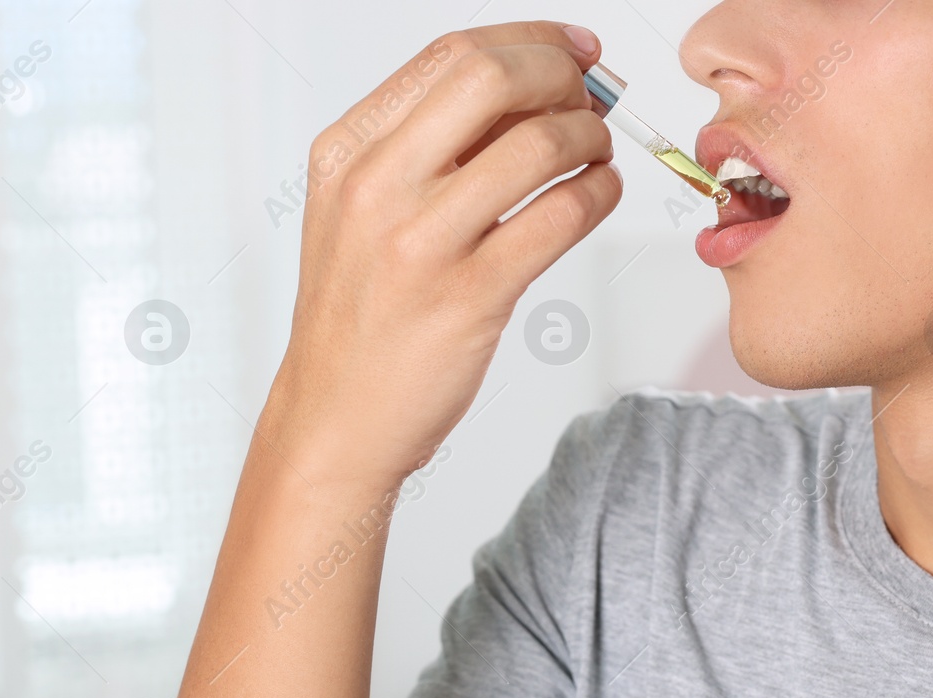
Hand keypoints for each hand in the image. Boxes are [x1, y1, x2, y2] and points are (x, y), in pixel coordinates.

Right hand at [261, 21, 619, 490]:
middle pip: (492, 77)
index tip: (571, 50)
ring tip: (596, 154)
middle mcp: (376, 188)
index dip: (530, 41)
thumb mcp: (359, 215)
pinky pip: (562, 216)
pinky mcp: (470, 296)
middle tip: (590, 98)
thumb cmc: (356, 323)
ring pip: (539, 144)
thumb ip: (425, 150)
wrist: (334, 421)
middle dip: (563, 74)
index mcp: (346, 153)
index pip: (450, 55)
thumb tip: (524, 90)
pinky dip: (598, 194)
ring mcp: (422, 242)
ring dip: (590, 138)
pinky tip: (597, 196)